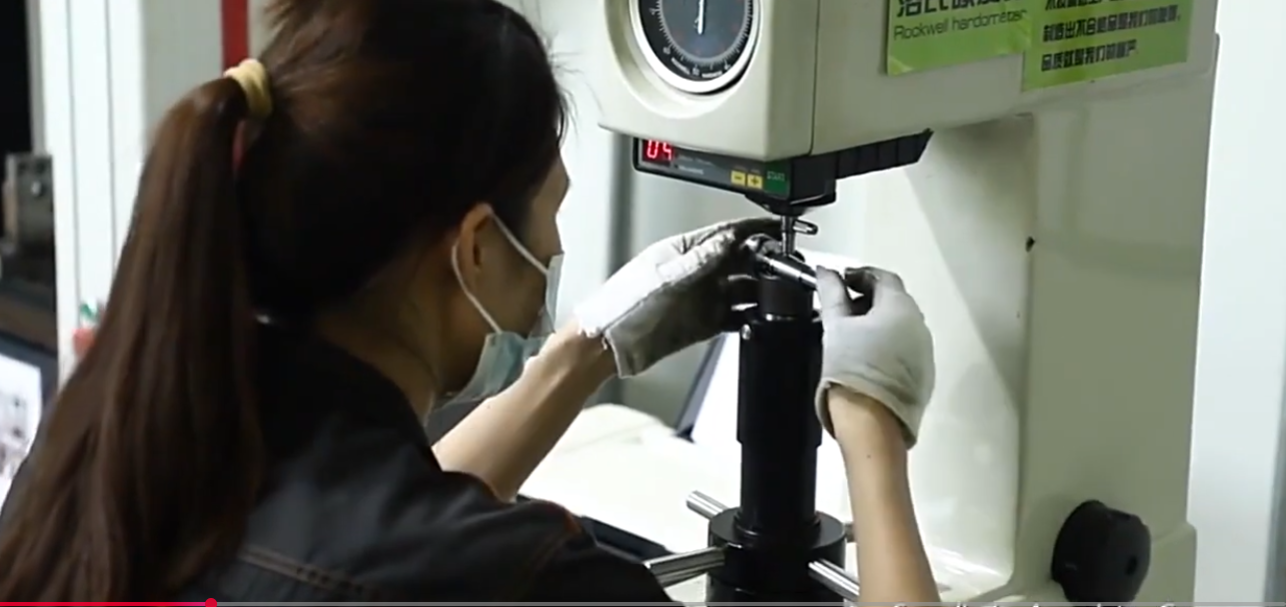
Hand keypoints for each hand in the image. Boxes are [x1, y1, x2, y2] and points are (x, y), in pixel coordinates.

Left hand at [574, 217, 775, 376]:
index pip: (725, 234)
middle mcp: (694, 273)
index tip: (777, 228)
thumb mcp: (663, 278)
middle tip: (786, 264)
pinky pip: (734, 316)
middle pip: (739, 261)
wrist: (606, 346)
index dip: (753, 230)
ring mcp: (699, 299)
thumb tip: (726, 240)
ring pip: (741, 289)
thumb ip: (698, 260)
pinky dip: (749, 316)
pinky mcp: (701, 324)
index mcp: (683, 252)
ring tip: (780, 294)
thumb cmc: (621, 307)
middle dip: (764, 261)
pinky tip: (761, 318)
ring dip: (760, 291)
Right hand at [814, 266, 934, 446]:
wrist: (871, 422)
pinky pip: (905, 349)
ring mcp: (924, 351)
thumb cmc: (851, 369)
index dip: (860, 275)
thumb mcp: (835, 326)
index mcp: (900, 307)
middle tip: (843, 307)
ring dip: (879, 322)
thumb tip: (826, 273)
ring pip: (901, 325)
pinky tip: (867, 357)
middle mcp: (919, 325)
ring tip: (852, 334)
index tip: (841, 282)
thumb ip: (832, 294)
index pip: (883, 277)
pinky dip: (888, 344)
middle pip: (895, 300)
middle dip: (869, 298)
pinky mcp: (923, 374)